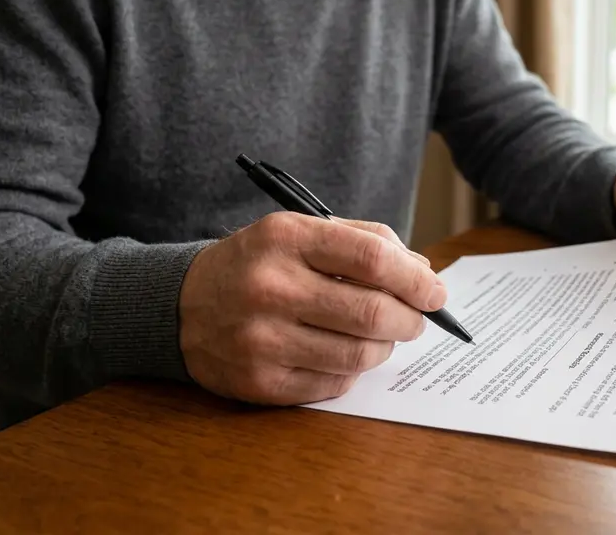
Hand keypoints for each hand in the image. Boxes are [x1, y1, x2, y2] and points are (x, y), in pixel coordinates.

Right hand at [178, 213, 443, 404]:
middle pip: (373, 313)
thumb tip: (422, 273)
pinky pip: (334, 384)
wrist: (180, 306)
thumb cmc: (257, 265)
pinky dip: (350, 371)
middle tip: (415, 319)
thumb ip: (362, 241)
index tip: (435, 291)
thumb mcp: (297, 232)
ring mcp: (262, 340)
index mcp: (285, 238)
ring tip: (377, 336)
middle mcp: (271, 288)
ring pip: (359, 355)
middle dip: (409, 319)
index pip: (372, 258)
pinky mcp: (260, 382)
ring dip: (383, 348)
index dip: (415, 279)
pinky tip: (338, 354)